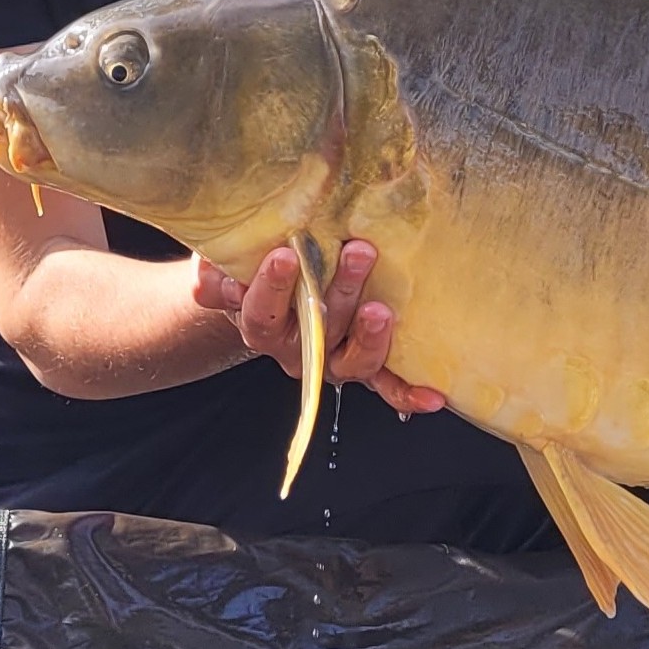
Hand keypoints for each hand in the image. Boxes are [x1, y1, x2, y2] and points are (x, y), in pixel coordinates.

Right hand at [193, 239, 444, 416]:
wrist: (271, 298)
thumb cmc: (254, 271)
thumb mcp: (229, 262)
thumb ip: (217, 267)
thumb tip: (216, 274)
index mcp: (262, 325)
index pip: (262, 311)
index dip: (271, 286)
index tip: (285, 256)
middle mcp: (299, 349)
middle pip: (317, 328)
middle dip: (341, 289)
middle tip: (359, 251)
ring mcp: (334, 360)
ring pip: (353, 359)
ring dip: (371, 336)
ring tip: (383, 309)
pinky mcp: (364, 365)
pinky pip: (385, 384)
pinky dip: (406, 392)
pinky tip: (433, 396)